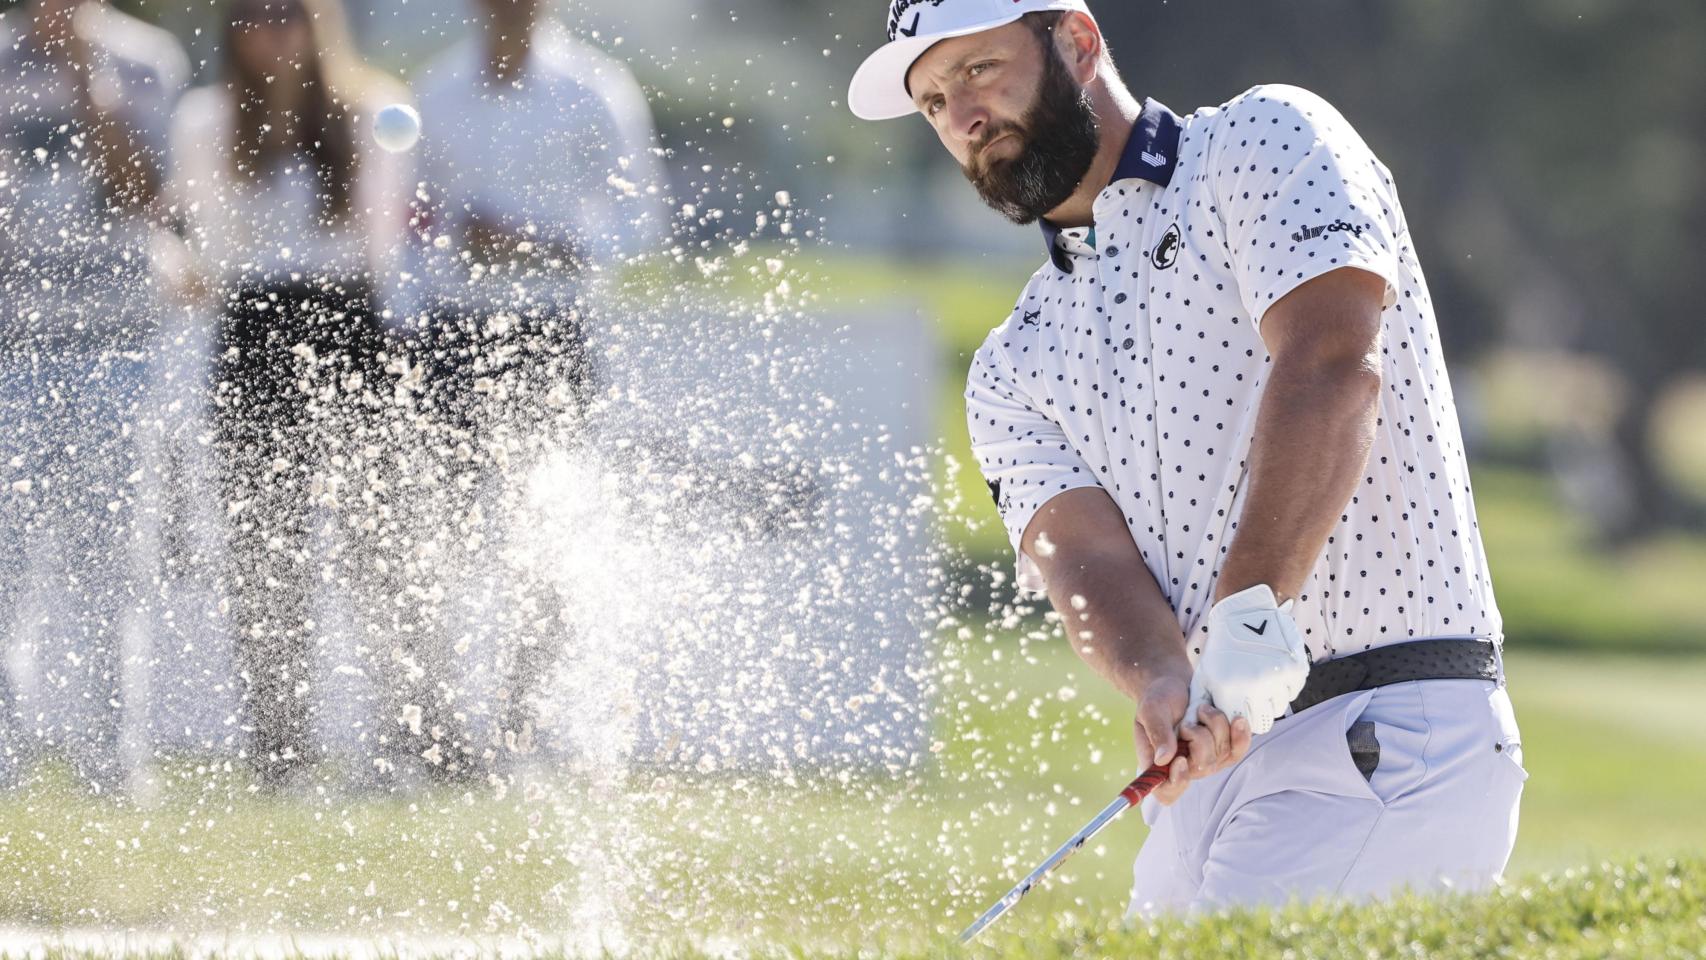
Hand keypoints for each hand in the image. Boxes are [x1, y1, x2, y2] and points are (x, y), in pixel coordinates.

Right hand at [1133, 667, 1252, 805]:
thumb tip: (1163, 759)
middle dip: (1200, 738)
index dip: (1177, 783)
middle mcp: (1184, 768)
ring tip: (1203, 709)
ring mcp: (1206, 760)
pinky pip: (1237, 751)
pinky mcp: (1223, 749)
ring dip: (1216, 727)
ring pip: (1222, 755)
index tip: (1180, 760)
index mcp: (1158, 765)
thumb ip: (1157, 732)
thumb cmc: (1158, 699)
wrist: (1176, 685)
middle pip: (1202, 768)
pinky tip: (1238, 720)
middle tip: (1188, 720)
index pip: (1167, 792)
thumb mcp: (1151, 710)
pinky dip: (1240, 735)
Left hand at [1188, 583, 1310, 735]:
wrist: (1247, 613)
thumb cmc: (1222, 647)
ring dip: (1272, 698)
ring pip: (1280, 706)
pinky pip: (1293, 690)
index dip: (1241, 717)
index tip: (1239, 705)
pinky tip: (1273, 669)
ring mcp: (1278, 678)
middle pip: (1264, 720)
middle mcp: (1256, 687)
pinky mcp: (1295, 669)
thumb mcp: (1204, 673)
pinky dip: (1285, 685)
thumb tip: (1195, 727)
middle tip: (1253, 695)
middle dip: (1258, 711)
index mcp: (1230, 690)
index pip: (1241, 724)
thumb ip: (1200, 702)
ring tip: (1262, 678)